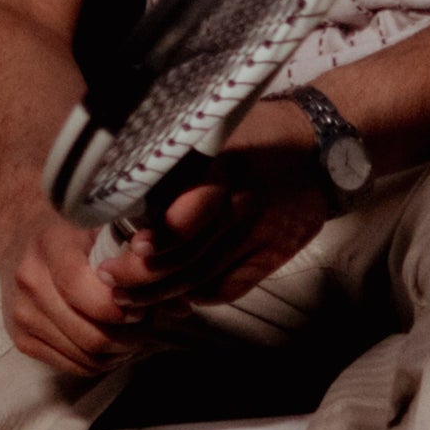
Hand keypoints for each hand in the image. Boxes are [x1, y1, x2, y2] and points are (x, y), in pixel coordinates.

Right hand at [0, 199, 166, 381]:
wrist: (18, 232)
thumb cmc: (75, 229)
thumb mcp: (107, 228)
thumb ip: (144, 263)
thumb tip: (183, 307)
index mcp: (51, 245)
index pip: (88, 294)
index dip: (124, 308)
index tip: (143, 304)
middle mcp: (30, 280)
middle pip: (91, 334)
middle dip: (130, 336)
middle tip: (145, 322)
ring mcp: (22, 313)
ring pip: (86, 355)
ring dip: (119, 351)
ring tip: (132, 332)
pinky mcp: (20, 338)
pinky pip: (73, 366)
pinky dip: (100, 361)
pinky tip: (112, 342)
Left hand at [140, 143, 335, 308]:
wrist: (319, 150)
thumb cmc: (258, 133)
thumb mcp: (215, 133)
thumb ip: (177, 166)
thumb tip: (125, 192)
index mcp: (223, 171)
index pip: (181, 219)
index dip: (152, 241)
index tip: (125, 249)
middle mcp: (241, 207)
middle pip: (185, 256)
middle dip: (142, 274)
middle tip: (110, 278)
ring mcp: (257, 236)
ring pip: (200, 277)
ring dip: (161, 292)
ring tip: (128, 295)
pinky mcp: (270, 257)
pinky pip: (226, 288)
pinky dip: (196, 296)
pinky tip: (173, 296)